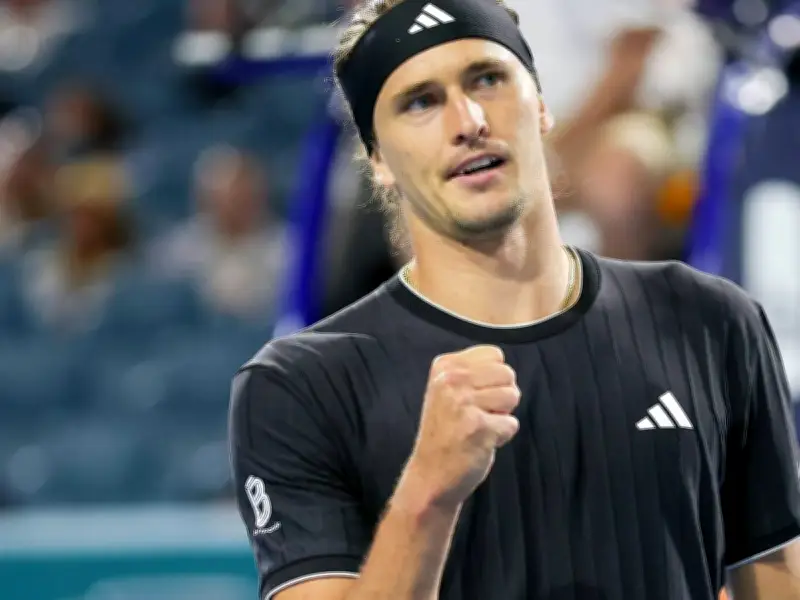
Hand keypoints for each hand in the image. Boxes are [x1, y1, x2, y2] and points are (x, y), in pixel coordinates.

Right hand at [400, 345, 520, 510]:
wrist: (430, 475)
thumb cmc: (446, 432)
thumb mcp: (447, 390)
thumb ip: (472, 372)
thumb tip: (506, 369)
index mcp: (444, 366)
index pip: (494, 354)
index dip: (493, 378)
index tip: (474, 396)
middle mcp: (451, 380)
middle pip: (507, 373)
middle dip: (502, 396)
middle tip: (479, 414)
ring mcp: (463, 403)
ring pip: (513, 395)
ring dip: (503, 415)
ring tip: (480, 427)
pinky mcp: (478, 427)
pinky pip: (512, 423)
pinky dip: (502, 436)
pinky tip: (481, 442)